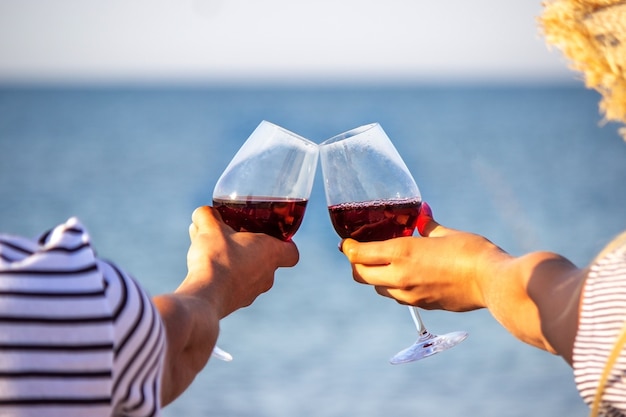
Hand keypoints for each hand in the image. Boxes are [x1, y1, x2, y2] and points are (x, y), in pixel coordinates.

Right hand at [179, 205, 299, 317]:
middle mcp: (267, 275)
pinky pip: (234, 286)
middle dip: (251, 249)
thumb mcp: (211, 227)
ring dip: (235, 263)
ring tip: (212, 251)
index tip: (273, 236)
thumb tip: (203, 212)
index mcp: (270, 252)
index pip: (292, 253)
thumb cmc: (217, 257)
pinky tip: (204, 269)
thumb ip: (208, 215)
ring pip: (248, 273)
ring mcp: (252, 292)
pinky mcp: (236, 303)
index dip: (286, 244)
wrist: (205, 295)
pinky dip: (224, 277)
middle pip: (267, 261)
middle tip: (234, 238)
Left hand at [340, 202, 505, 311]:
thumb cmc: (471, 251)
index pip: (359, 254)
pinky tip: (405, 276)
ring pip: (378, 288)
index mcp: (401, 254)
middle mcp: (399, 277)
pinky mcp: (422, 305)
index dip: (349, 248)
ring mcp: (410, 294)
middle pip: (361, 275)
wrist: (493, 282)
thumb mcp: (445, 232)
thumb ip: (426, 225)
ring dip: (375, 277)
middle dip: (356, 264)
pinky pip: (397, 297)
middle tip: (361, 252)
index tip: (347, 242)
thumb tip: (421, 216)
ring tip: (384, 263)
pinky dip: (393, 287)